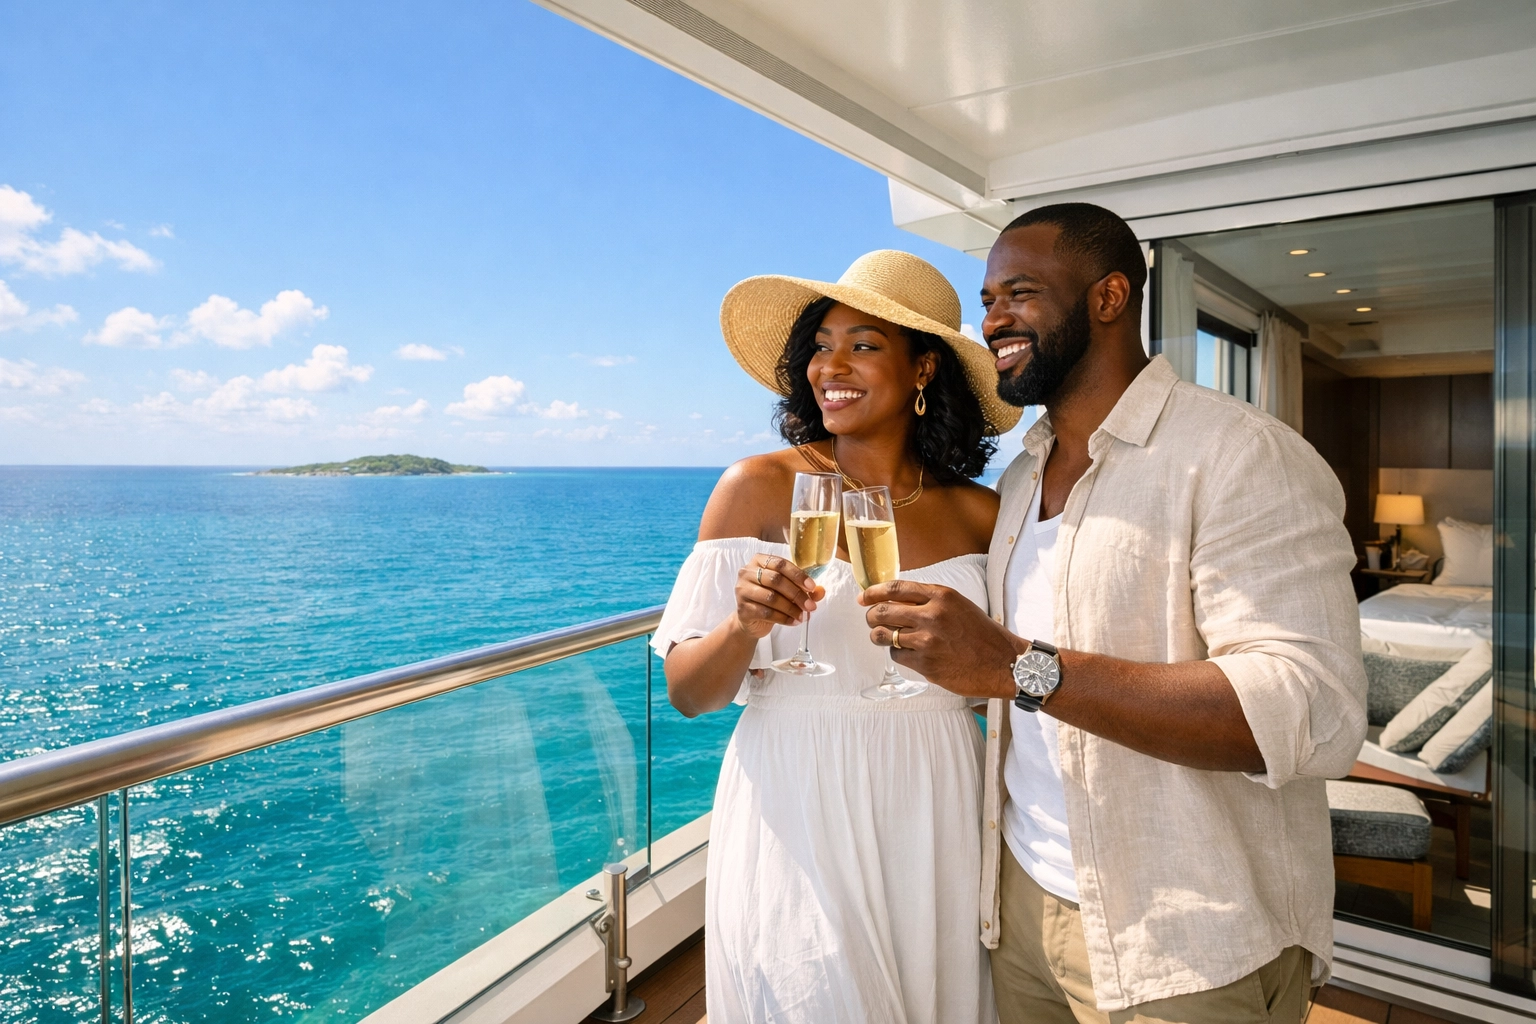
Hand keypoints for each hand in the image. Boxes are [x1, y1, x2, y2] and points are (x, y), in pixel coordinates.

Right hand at [733, 554, 821, 638]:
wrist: (751, 619)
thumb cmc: (770, 598)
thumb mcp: (788, 590)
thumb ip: (804, 589)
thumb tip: (820, 591)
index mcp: (759, 561)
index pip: (780, 564)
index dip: (798, 575)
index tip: (812, 587)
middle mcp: (747, 572)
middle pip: (776, 580)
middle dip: (796, 594)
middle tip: (810, 605)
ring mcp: (742, 590)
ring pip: (771, 598)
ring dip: (791, 608)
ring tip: (803, 616)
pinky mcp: (742, 608)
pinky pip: (766, 613)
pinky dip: (783, 618)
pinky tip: (793, 621)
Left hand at [858, 580, 1024, 699]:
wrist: (1003, 663)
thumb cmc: (982, 634)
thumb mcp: (959, 605)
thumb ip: (930, 601)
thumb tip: (897, 601)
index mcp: (941, 596)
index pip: (896, 588)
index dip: (874, 592)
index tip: (863, 597)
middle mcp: (932, 615)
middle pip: (883, 611)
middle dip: (871, 616)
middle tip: (871, 620)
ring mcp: (928, 640)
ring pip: (885, 635)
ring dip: (879, 636)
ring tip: (883, 637)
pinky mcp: (926, 663)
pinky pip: (897, 656)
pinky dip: (899, 654)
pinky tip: (909, 653)